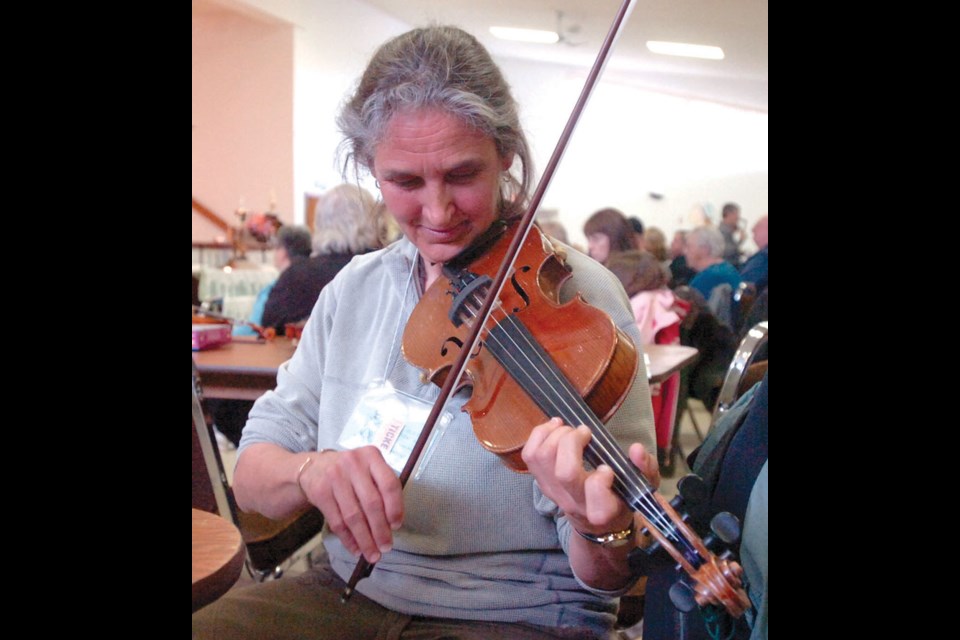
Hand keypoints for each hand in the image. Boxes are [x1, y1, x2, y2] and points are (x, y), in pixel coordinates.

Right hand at [298, 447, 402, 562]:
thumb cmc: (351, 472)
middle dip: (380, 530)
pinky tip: (355, 549)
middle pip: (371, 503)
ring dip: (364, 540)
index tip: (397, 526)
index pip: (389, 484)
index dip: (395, 508)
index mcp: (372, 456)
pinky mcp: (320, 491)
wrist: (314, 467)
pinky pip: (336, 521)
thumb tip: (392, 525)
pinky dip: (347, 539)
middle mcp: (353, 463)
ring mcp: (335, 477)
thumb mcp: (368, 469)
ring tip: (372, 554)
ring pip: (353, 516)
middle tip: (386, 548)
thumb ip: (382, 489)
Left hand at [521, 419, 658, 535]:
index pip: (595, 493)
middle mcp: (575, 503)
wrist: (598, 523)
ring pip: (542, 460)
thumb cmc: (622, 499)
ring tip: (567, 427)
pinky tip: (554, 428)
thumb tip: (637, 449)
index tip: (607, 467)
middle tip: (584, 432)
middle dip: (572, 443)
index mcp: (603, 509)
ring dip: (553, 435)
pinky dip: (539, 435)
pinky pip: (530, 457)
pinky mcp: (542, 483)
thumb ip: (645, 469)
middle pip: (564, 472)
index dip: (599, 477)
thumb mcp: (643, 488)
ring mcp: (555, 494)